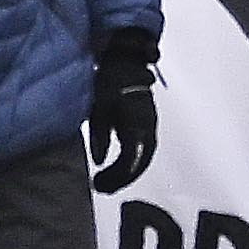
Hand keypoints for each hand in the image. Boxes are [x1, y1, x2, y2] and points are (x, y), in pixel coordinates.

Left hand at [84, 44, 159, 195]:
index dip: (118, 173)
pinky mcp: (145, 125)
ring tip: (105, 184)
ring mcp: (149, 125)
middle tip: (101, 187)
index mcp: (139, 119)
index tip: (100, 182)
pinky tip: (113, 171)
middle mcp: (148, 125)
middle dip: (122, 178)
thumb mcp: (100, 103)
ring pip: (143, 157)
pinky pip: (141, 151)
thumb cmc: (111, 79)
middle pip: (141, 160)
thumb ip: (100, 131)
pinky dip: (128, 164)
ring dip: (125, 174)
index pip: (133, 155)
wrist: (126, 61)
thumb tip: (100, 159)